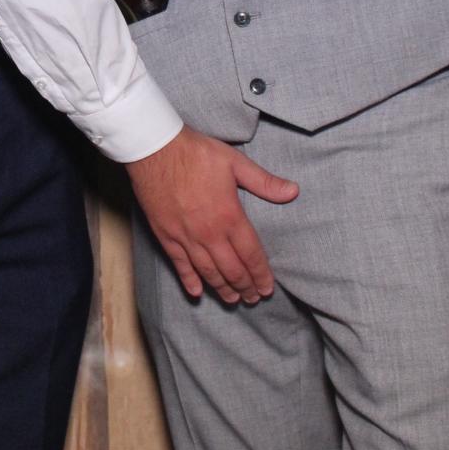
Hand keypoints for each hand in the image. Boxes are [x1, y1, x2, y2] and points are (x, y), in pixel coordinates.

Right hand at [125, 125, 297, 304]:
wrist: (154, 149)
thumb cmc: (195, 153)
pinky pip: (180, 264)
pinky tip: (197, 292)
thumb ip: (264, 182)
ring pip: (208, 272)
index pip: (251, 254)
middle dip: (245, 287)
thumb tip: (293, 191)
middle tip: (253, 298)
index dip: (261, 274)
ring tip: (232, 300)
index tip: (267, 288)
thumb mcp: (235, 162)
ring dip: (222, 289)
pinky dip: (189, 280)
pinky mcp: (166, 235)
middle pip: (232, 270)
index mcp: (230, 216)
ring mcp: (186, 237)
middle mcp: (209, 233)